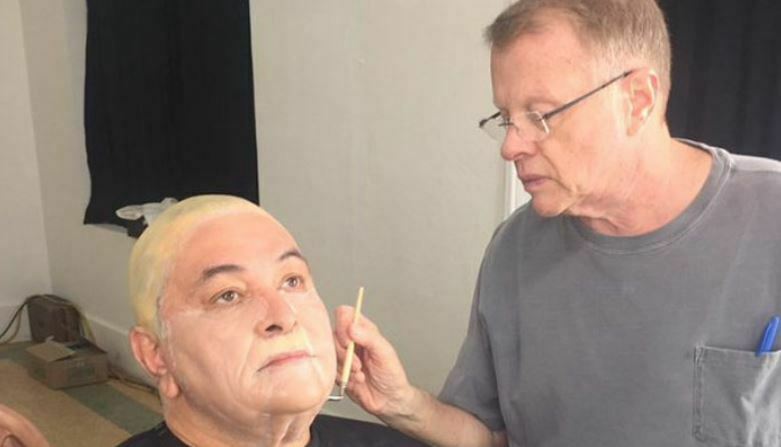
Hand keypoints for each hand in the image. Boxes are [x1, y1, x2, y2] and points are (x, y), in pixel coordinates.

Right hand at [333, 306, 416, 420]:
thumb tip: (352, 326)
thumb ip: (369, 337)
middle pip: (333, 334)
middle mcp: (352, 340)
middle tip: (359, 363)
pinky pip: (329, 369)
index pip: (344, 314)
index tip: (351, 341)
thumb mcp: (385, 353)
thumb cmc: (391, 375)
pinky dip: (342, 377)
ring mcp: (343, 355)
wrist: (388, 400)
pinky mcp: (338, 370)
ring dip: (345, 367)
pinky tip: (355, 380)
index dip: (343, 326)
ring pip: (330, 353)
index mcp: (364, 330)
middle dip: (344, 352)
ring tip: (360, 373)